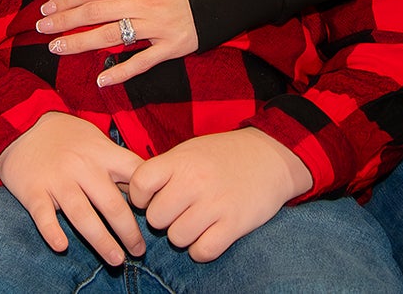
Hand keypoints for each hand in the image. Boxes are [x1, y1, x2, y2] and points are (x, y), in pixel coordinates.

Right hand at [0, 112, 146, 265]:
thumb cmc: (65, 135)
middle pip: (111, 204)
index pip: (134, 173)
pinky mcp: (33, 191)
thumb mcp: (95, 139)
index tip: (156, 214)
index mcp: (102, 153)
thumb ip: (116, 161)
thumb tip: (144, 187)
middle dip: (129, 231)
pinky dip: (51, 231)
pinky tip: (61, 245)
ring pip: (82, 215)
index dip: (149, 196)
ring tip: (116, 259)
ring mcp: (57, 180)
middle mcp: (82, 167)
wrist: (22, 123)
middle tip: (139, 251)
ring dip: (101, 240)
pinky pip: (43, 215)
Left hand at [37, 0, 198, 86]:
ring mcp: (158, 27)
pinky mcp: (174, 47)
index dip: (66, 0)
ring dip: (81, 43)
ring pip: (112, 37)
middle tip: (41, 30)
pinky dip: (122, 71)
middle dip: (64, 22)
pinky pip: (143, 62)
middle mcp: (143, 3)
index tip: (47, 7)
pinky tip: (101, 78)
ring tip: (58, 49)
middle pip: (95, 13)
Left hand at [126, 129, 313, 262]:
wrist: (271, 157)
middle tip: (178, 211)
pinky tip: (208, 235)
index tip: (151, 197)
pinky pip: (202, 251)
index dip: (139, 196)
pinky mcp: (234, 225)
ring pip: (177, 237)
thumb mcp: (190, 151)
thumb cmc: (224, 155)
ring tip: (195, 222)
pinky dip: (201, 249)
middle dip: (163, 218)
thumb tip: (131, 191)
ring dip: (183, 235)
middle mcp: (194, 182)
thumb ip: (164, 169)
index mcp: (180, 160)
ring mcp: (215, 204)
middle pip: (156, 217)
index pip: (140, 183)